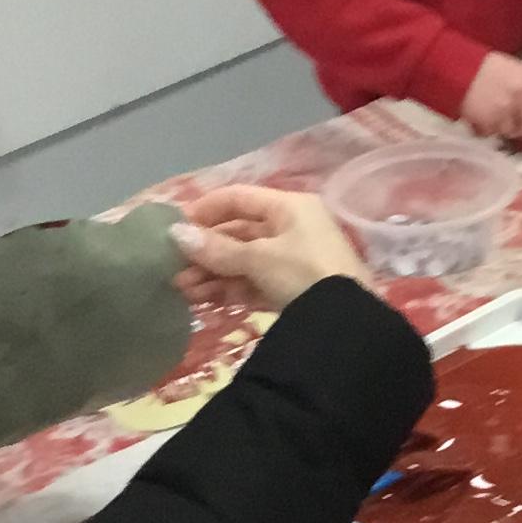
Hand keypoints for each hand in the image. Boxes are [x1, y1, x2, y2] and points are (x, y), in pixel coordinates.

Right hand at [174, 187, 365, 310]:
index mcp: (290, 206)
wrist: (347, 325)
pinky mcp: (295, 290)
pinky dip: (231, 289)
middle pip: (239, 233)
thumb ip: (217, 249)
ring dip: (213, 274)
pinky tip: (205, 301)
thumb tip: (176, 233)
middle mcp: (293, 227)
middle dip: (205, 252)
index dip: (205, 210)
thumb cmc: (303, 274)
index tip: (175, 228)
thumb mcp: (258, 259)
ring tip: (183, 291)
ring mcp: (295, 260)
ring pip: (245, 261)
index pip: (239, 198)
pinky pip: (256, 282)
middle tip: (174, 270)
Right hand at [461, 52, 521, 144]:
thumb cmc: (487, 69)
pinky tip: (481, 118)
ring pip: (512, 132)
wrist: (455, 67)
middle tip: (515, 126)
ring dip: (504, 129)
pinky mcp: (486, 121)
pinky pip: (491, 134)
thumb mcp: (517, 72)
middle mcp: (521, 95)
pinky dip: (486, 130)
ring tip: (494, 117)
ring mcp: (503, 109)